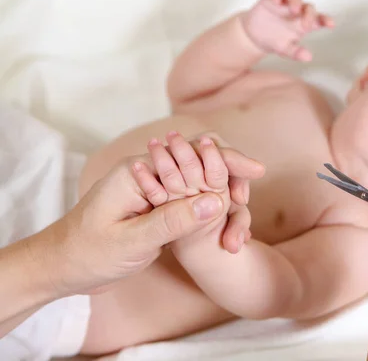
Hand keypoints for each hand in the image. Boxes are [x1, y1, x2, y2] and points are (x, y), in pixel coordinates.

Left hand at [31, 136, 263, 296]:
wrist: (61, 267)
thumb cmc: (87, 252)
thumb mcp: (130, 241)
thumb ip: (172, 220)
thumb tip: (216, 202)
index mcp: (140, 170)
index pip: (193, 151)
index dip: (228, 160)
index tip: (257, 171)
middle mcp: (149, 173)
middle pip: (200, 160)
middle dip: (230, 174)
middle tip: (247, 199)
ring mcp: (153, 189)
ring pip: (199, 181)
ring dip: (222, 194)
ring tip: (240, 218)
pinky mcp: (156, 207)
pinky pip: (190, 200)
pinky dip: (210, 208)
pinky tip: (224, 225)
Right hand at [241, 0, 333, 61]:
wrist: (254, 37)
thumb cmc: (275, 41)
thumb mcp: (285, 50)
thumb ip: (296, 52)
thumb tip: (308, 57)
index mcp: (304, 23)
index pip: (318, 19)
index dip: (325, 20)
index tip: (331, 24)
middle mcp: (297, 12)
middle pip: (308, 7)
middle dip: (309, 14)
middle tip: (306, 25)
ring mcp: (284, 4)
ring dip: (296, 2)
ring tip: (294, 10)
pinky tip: (276, 0)